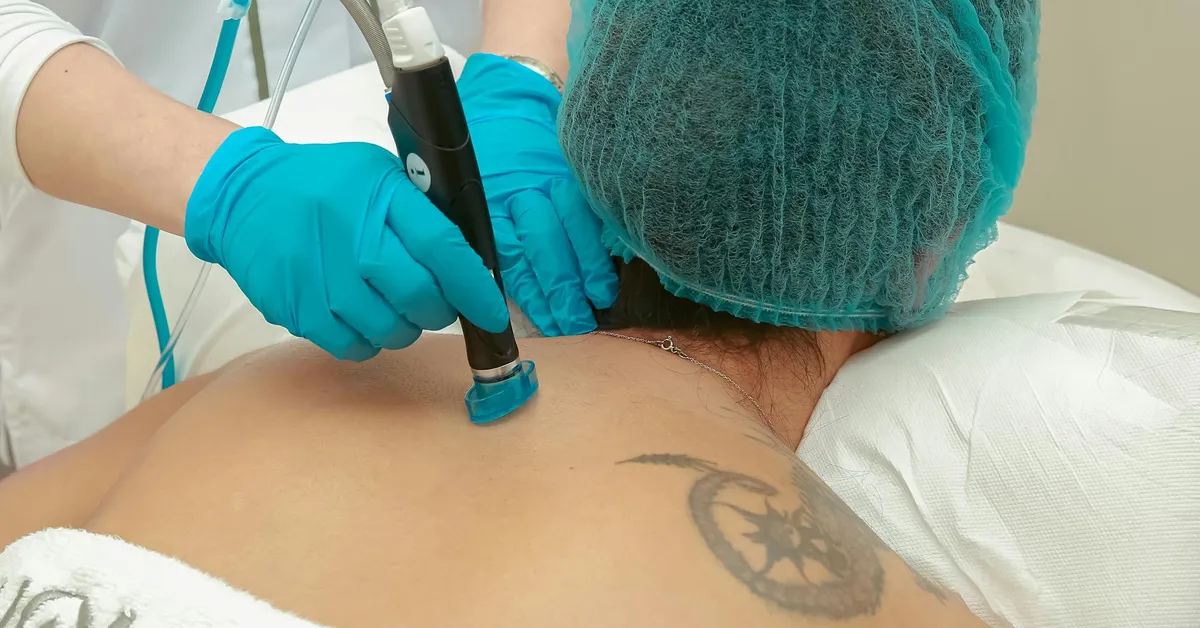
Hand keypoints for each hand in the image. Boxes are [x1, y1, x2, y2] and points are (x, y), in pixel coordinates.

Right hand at [185, 127, 509, 360]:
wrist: (241, 195)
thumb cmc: (322, 183)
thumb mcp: (377, 173)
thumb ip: (420, 212)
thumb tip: (469, 262)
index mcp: (380, 196)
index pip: (443, 250)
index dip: (475, 288)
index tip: (493, 312)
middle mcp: (353, 239)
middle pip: (421, 298)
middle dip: (441, 309)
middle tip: (435, 301)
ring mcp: (324, 280)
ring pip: (392, 331)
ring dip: (405, 327)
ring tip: (393, 305)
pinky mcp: (299, 311)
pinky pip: (355, 347)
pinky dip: (369, 340)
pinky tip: (362, 316)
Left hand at [458, 53, 617, 335]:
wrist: (511, 92)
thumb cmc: (480, 152)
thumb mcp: (460, 187)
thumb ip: (474, 230)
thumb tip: (486, 289)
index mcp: (482, 196)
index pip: (501, 251)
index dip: (521, 289)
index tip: (534, 321)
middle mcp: (517, 189)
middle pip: (540, 247)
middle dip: (556, 290)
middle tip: (570, 324)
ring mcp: (550, 180)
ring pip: (568, 234)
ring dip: (582, 276)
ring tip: (592, 306)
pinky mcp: (574, 173)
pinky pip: (589, 216)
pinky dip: (597, 250)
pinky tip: (605, 277)